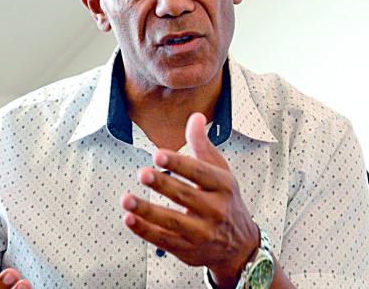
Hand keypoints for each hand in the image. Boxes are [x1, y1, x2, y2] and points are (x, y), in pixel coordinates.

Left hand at [120, 113, 259, 287]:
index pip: (200, 173)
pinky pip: (163, 240)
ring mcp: (201, 233)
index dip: (179, 164)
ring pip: (172, 221)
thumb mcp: (221, 172)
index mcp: (223, 186)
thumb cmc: (226, 202)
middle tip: (142, 173)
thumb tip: (195, 117)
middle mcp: (215, 210)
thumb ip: (203, 145)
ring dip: (147, 211)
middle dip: (162, 185)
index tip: (158, 155)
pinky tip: (129, 219)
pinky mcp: (188, 250)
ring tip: (127, 199)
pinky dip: (145, 231)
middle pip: (185, 196)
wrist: (241, 246)